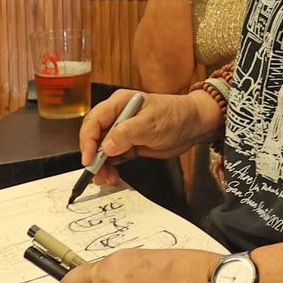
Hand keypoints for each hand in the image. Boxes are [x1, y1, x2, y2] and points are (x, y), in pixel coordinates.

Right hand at [78, 91, 219, 187]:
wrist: (194, 125)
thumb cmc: (175, 115)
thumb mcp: (151, 123)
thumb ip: (127, 133)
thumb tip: (106, 146)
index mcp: (118, 103)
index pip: (94, 121)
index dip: (88, 140)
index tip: (89, 158)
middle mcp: (117, 116)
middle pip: (95, 136)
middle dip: (93, 155)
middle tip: (96, 173)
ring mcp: (123, 131)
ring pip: (102, 149)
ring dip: (101, 165)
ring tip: (106, 178)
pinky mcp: (129, 144)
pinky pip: (114, 157)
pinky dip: (111, 167)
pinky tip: (113, 175)